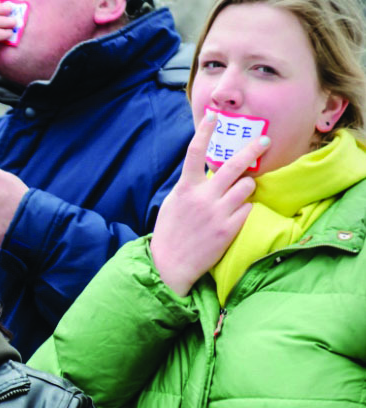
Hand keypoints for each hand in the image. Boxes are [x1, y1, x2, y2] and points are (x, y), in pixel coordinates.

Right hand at [150, 109, 267, 295]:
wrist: (170, 266)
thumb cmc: (170, 233)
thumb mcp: (173, 204)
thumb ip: (190, 187)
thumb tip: (208, 173)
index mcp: (185, 188)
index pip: (195, 153)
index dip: (206, 132)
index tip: (215, 116)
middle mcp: (202, 197)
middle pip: (234, 165)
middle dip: (253, 149)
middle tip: (264, 140)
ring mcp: (217, 212)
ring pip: (247, 186)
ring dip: (247, 187)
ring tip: (239, 194)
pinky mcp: (229, 228)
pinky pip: (247, 208)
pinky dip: (243, 210)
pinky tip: (233, 218)